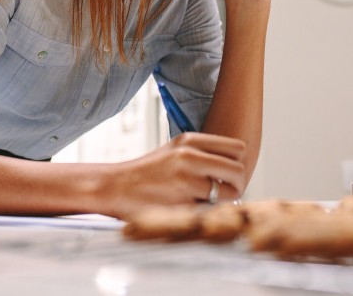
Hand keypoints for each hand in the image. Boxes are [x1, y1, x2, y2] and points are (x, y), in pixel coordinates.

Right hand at [98, 132, 246, 218]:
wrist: (115, 186)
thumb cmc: (147, 172)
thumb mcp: (173, 151)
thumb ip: (202, 154)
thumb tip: (235, 169)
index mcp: (189, 140)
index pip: (236, 148)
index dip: (237, 163)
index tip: (227, 174)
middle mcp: (189, 155)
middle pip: (238, 170)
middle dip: (236, 185)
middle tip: (225, 193)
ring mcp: (185, 179)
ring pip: (228, 192)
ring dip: (224, 202)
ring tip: (208, 202)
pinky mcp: (180, 201)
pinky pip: (210, 209)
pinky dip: (207, 212)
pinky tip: (192, 210)